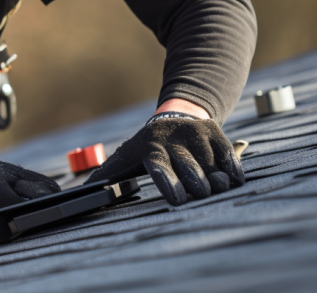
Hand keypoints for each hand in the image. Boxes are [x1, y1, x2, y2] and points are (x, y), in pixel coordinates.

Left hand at [85, 111, 244, 204]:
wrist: (176, 116)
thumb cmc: (148, 148)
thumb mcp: (126, 157)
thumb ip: (106, 176)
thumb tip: (83, 193)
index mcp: (150, 148)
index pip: (159, 167)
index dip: (168, 183)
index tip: (178, 201)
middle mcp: (173, 139)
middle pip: (189, 168)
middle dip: (196, 185)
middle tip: (200, 195)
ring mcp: (195, 133)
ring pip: (210, 163)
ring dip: (216, 180)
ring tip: (216, 188)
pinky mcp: (213, 131)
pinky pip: (228, 153)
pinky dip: (233, 169)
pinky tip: (233, 181)